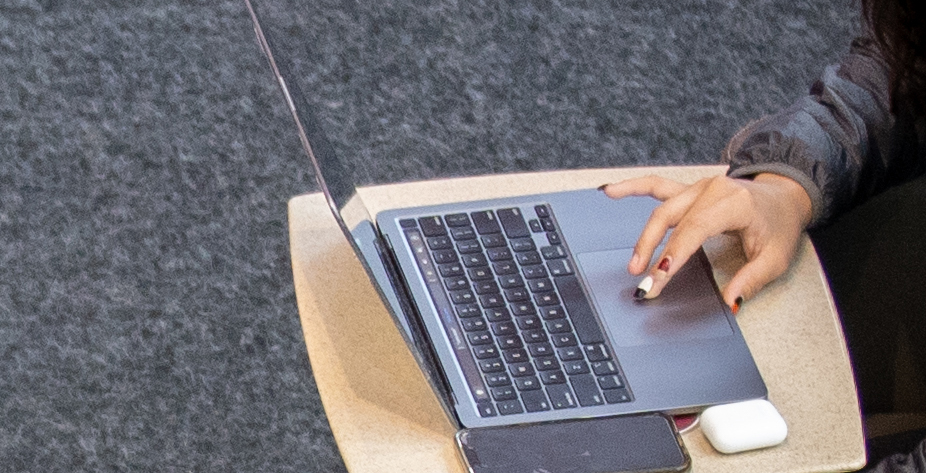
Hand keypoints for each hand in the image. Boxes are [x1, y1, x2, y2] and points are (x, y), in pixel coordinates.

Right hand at [599, 173, 812, 310]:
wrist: (785, 196)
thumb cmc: (779, 224)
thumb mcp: (776, 257)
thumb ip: (751, 280)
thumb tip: (729, 301)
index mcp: (734, 202)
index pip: (694, 231)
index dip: (672, 257)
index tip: (657, 280)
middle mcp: (712, 190)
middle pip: (671, 220)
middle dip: (653, 253)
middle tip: (643, 283)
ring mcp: (698, 187)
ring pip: (661, 209)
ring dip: (644, 237)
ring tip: (633, 263)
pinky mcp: (689, 190)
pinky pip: (656, 186)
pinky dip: (632, 187)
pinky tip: (609, 192)